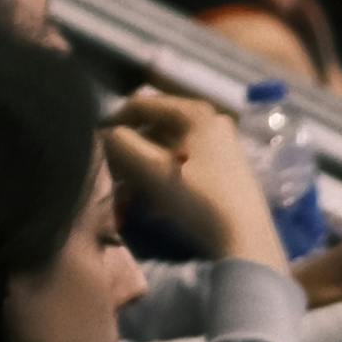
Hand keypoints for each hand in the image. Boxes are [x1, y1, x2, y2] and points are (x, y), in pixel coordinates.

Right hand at [106, 89, 281, 272]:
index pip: (141, 104)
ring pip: (168, 149)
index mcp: (195, 111)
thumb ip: (121, 144)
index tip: (98, 148)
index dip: (114, 123)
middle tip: (113, 175)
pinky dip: (163, 178)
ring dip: (144, 168)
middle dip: (131, 151)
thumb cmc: (197, 197)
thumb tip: (105, 135)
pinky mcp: (225, 171)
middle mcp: (211, 121)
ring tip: (129, 193)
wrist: (244, 237)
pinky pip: (183, 165)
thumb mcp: (152, 169)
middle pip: (156, 128)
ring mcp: (221, 146)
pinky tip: (153, 203)